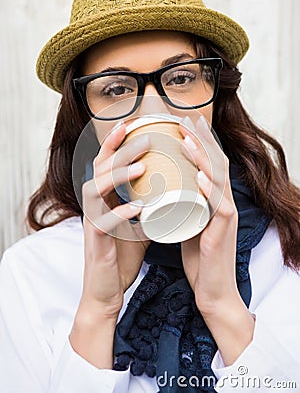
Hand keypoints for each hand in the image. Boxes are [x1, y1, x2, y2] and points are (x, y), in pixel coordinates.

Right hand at [79, 123, 150, 319]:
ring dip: (119, 175)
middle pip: (101, 168)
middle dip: (122, 150)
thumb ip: (148, 204)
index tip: (133, 123)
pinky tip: (138, 207)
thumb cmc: (122, 254)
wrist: (107, 288)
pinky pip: (104, 222)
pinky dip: (120, 213)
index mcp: (104, 197)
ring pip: (96, 188)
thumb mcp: (138, 222)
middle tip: (147, 139)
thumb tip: (172, 188)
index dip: (116, 141)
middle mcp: (94, 205)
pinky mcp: (95, 241)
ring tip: (143, 166)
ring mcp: (92, 221)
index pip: (106, 162)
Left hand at [179, 115, 238, 314]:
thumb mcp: (189, 223)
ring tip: (186, 139)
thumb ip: (183, 206)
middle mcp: (224, 204)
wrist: (211, 290)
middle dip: (201, 140)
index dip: (200, 142)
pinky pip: (220, 208)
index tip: (183, 124)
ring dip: (202, 158)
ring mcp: (225, 218)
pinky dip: (209, 189)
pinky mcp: (222, 234)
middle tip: (185, 120)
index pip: (211, 164)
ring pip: (218, 181)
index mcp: (215, 200)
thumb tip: (165, 190)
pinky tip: (200, 176)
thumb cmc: (198, 257)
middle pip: (217, 164)